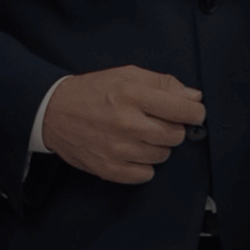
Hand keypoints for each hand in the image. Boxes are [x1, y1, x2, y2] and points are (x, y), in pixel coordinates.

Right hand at [41, 66, 205, 184]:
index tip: (194, 113)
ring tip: (140, 135)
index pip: (182, 109)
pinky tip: (132, 151)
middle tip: (159, 122)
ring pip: (162, 155)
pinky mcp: (109, 169)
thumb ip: (164, 84)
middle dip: (174, 129)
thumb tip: (194, 98)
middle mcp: (126, 123)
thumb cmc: (93, 91)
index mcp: (132, 95)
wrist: (54, 111)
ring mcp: (117, 149)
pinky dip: (144, 165)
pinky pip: (146, 174)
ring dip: (157, 146)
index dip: (195, 112)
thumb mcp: (127, 75)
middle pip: (175, 135)